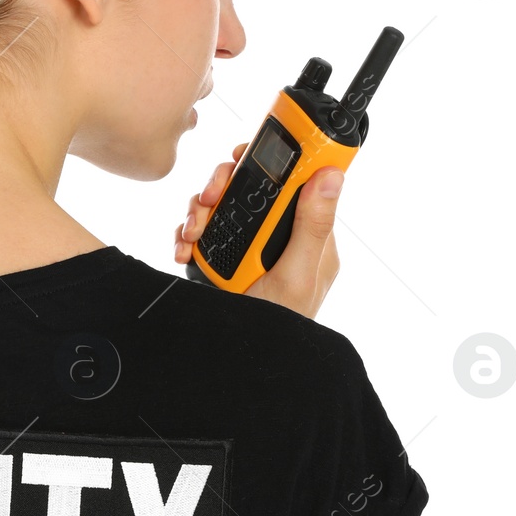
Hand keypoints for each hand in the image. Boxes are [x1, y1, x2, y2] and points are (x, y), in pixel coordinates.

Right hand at [175, 147, 343, 320]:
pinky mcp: (221, 258)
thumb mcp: (297, 276)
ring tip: (193, 234)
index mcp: (308, 238)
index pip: (297, 181)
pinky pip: (202, 229)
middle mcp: (277, 237)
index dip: (275, 159)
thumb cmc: (280, 327)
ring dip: (200, 212)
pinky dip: (187, 234)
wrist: (239, 364)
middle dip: (223, 187)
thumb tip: (330, 174)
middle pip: (251, 186)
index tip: (250, 151)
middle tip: (209, 197)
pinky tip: (184, 248)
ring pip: (221, 204)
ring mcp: (247, 247)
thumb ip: (311, 226)